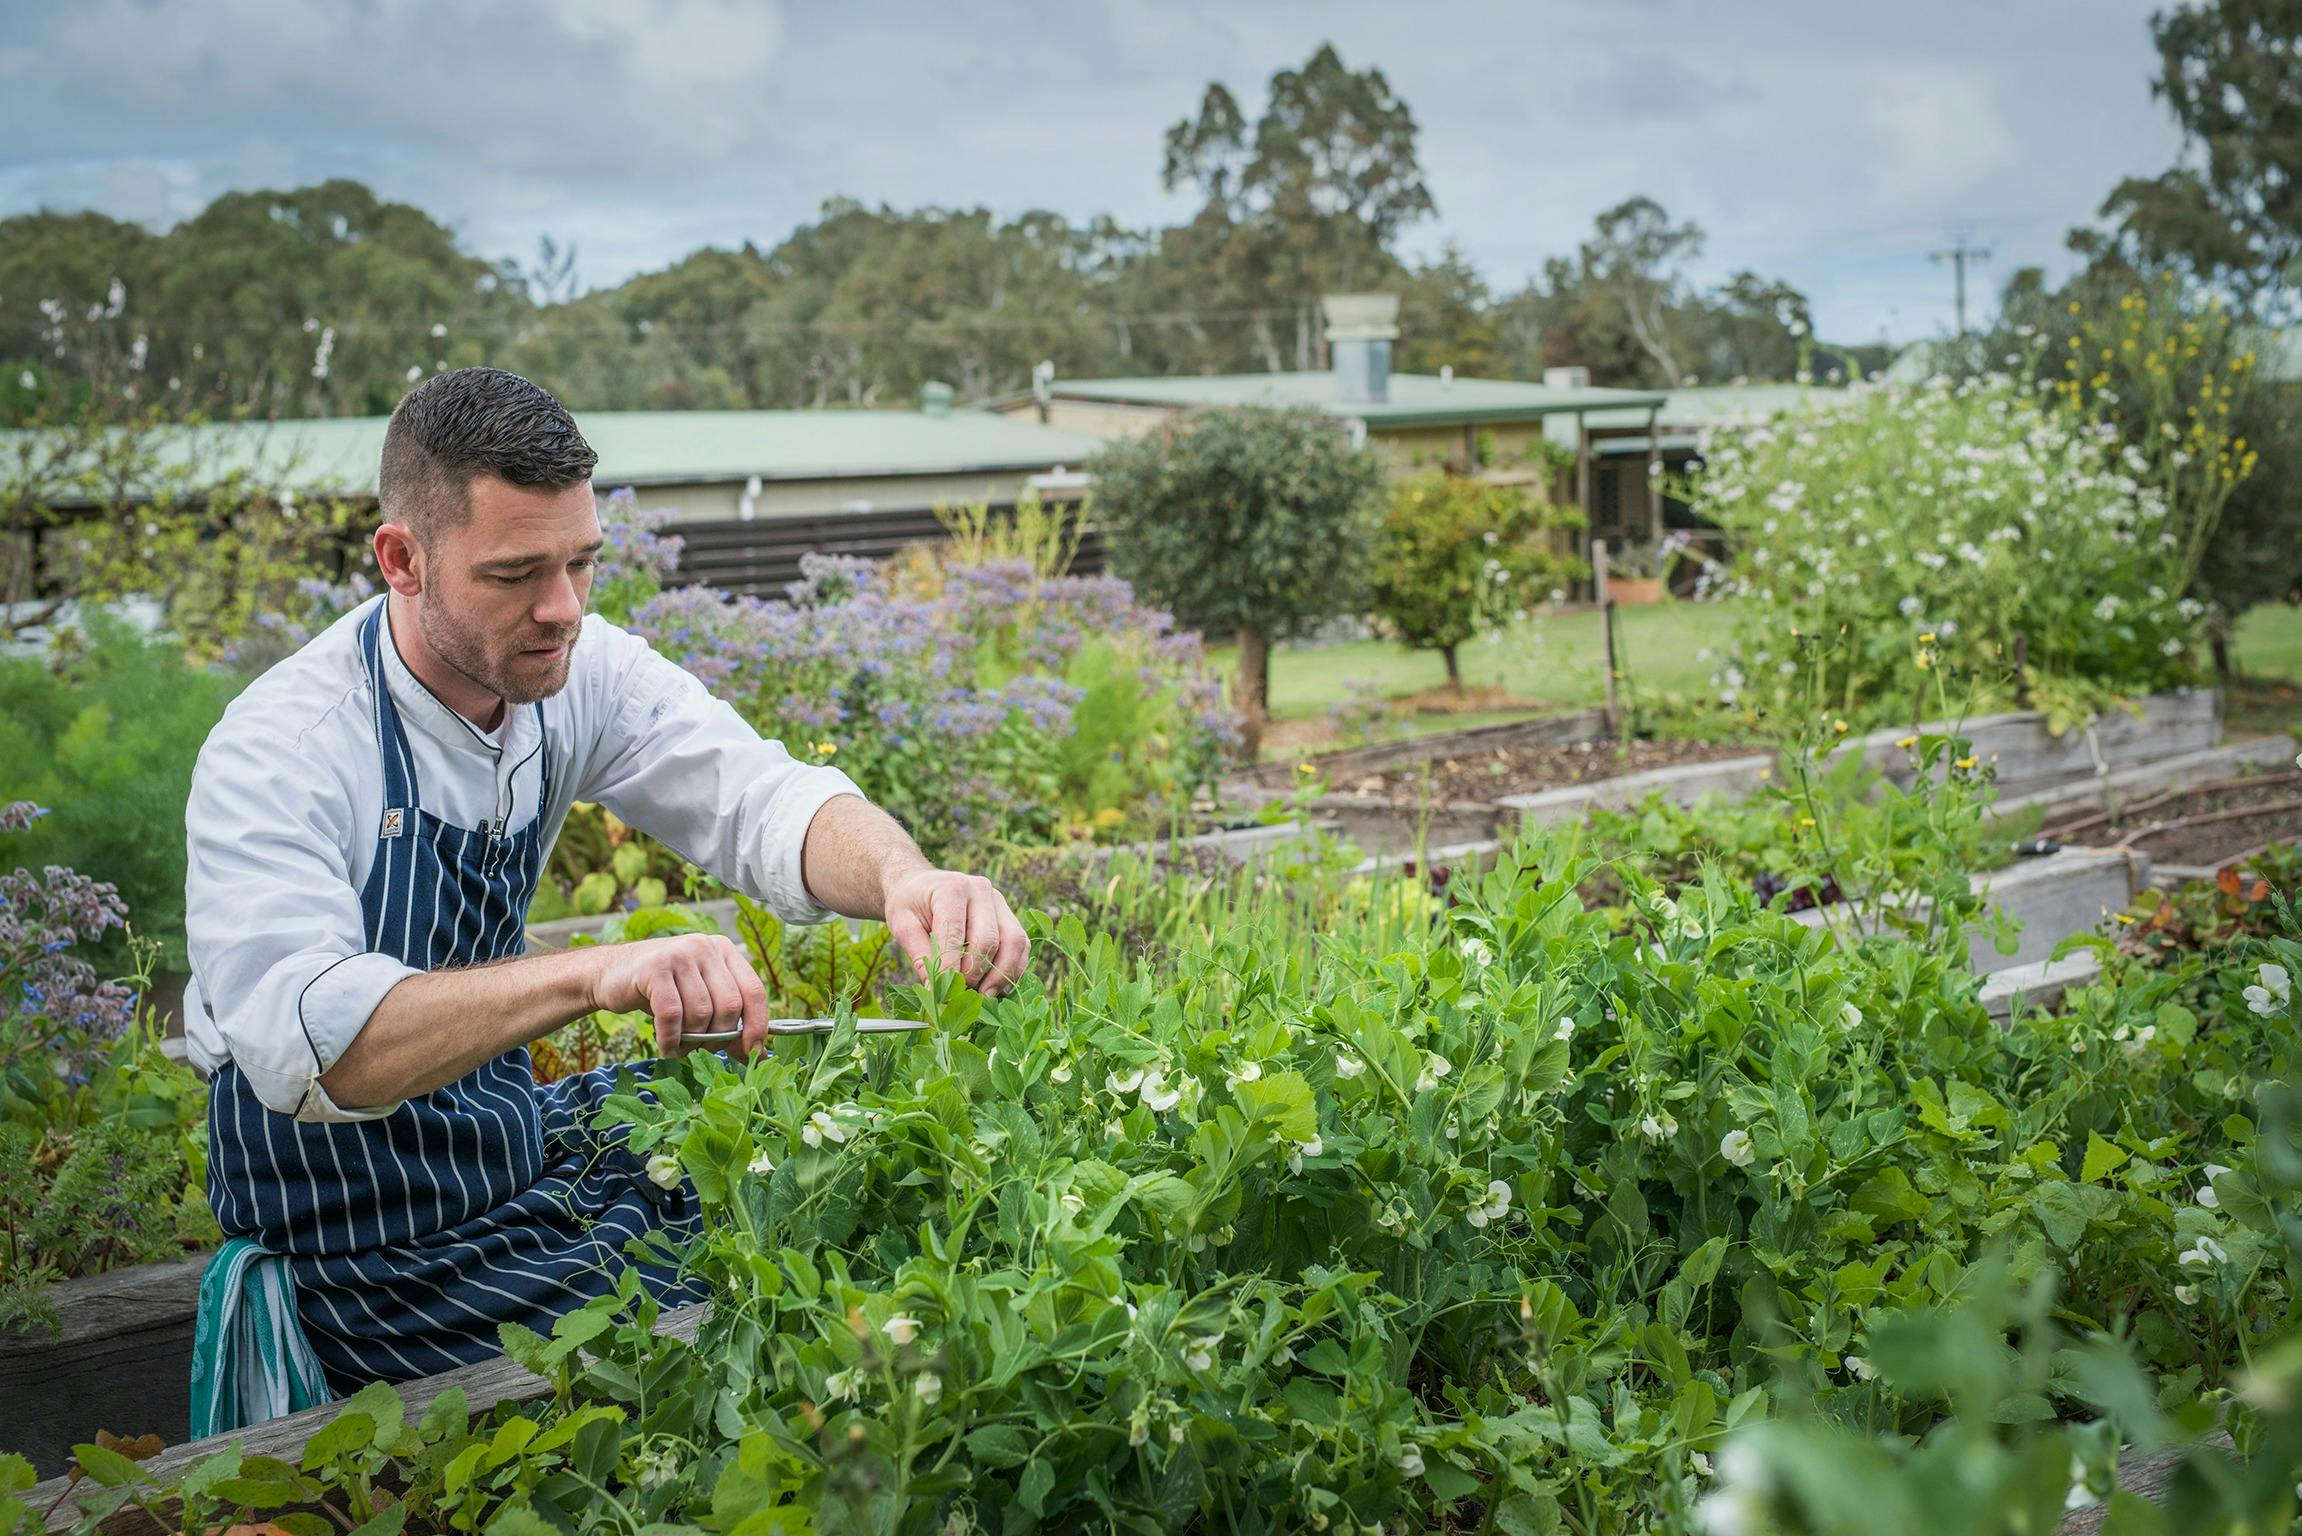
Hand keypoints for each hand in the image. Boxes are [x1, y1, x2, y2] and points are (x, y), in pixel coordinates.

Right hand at [588, 933, 768, 1057]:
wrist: (610, 974)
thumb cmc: (661, 991)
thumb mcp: (699, 1000)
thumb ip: (728, 1022)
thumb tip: (758, 1056)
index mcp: (724, 951)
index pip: (754, 991)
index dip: (758, 1027)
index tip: (753, 1054)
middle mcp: (706, 947)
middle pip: (730, 1006)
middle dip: (718, 1037)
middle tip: (701, 1048)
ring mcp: (680, 953)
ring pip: (701, 1013)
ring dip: (691, 1041)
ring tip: (679, 1045)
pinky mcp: (654, 968)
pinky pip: (673, 1015)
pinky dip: (671, 1039)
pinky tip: (666, 1047)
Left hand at [881, 867, 1028, 994]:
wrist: (923, 885)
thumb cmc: (911, 905)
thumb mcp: (903, 925)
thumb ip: (920, 956)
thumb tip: (937, 989)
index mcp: (952, 888)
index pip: (956, 934)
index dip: (951, 967)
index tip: (943, 992)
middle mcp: (981, 889)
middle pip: (989, 939)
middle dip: (977, 973)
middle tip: (963, 994)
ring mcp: (999, 901)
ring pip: (1014, 942)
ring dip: (1002, 974)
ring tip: (985, 996)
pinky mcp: (1009, 914)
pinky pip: (1022, 944)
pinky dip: (1014, 968)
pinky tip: (998, 986)